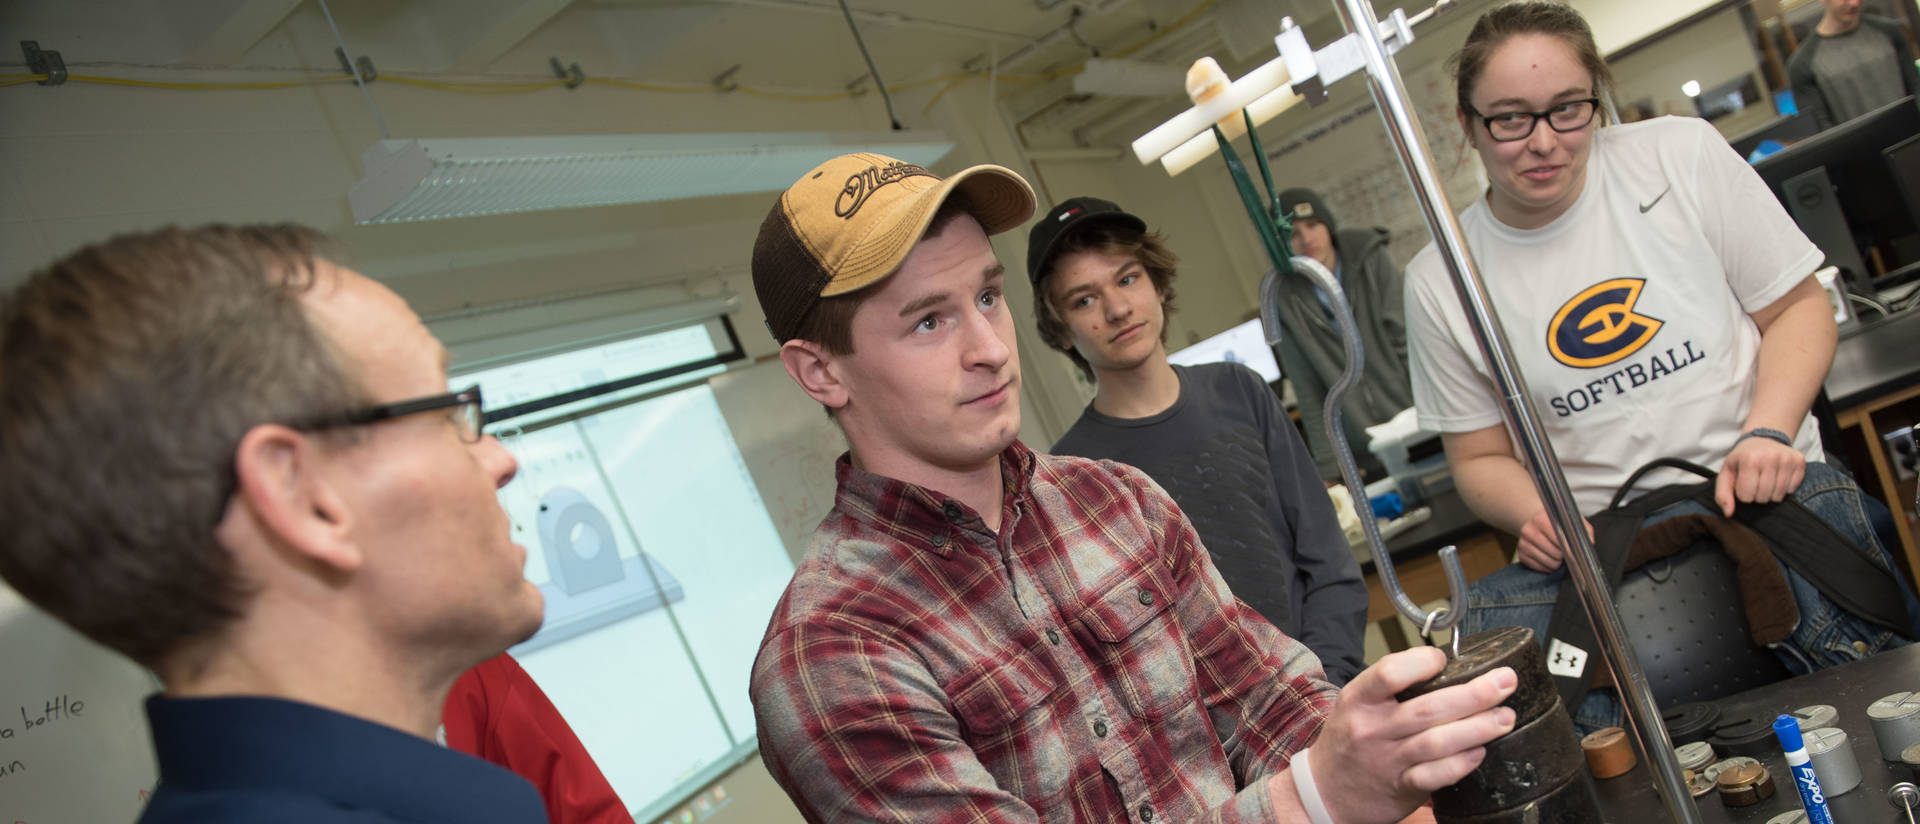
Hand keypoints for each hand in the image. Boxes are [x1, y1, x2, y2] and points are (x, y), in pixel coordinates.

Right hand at [1308, 647, 1516, 823]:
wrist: (1325, 792)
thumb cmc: (1349, 741)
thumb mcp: (1356, 706)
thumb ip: (1392, 689)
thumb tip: (1449, 671)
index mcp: (1359, 700)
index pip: (1390, 673)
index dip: (1421, 662)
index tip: (1444, 659)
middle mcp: (1372, 728)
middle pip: (1428, 708)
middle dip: (1474, 694)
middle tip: (1505, 682)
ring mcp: (1386, 760)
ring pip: (1438, 742)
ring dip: (1478, 728)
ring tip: (1505, 717)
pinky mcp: (1400, 787)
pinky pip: (1435, 775)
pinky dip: (1461, 763)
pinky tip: (1480, 752)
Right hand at [1515, 510, 1592, 572]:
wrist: (1536, 521)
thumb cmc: (1558, 522)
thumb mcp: (1572, 520)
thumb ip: (1584, 530)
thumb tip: (1590, 542)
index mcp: (1541, 519)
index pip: (1560, 540)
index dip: (1571, 548)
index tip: (1576, 551)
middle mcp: (1529, 531)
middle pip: (1555, 554)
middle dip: (1564, 556)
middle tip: (1565, 551)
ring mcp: (1523, 544)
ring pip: (1549, 563)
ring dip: (1557, 563)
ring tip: (1558, 555)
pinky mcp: (1520, 555)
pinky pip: (1540, 568)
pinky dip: (1548, 567)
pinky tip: (1549, 558)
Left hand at [1715, 435, 1805, 515]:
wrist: (1762, 439)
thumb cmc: (1743, 459)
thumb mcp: (1726, 473)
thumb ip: (1722, 494)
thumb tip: (1728, 513)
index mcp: (1749, 460)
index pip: (1747, 496)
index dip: (1743, 494)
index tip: (1743, 484)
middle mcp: (1770, 458)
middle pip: (1763, 497)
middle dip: (1757, 495)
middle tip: (1755, 483)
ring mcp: (1787, 459)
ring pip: (1779, 496)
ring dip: (1770, 494)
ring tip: (1765, 481)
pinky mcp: (1799, 461)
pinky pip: (1792, 489)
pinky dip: (1784, 489)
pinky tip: (1777, 478)